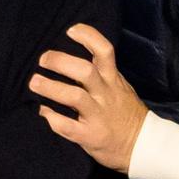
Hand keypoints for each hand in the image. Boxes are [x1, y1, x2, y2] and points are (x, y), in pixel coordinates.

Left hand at [31, 24, 148, 172]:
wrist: (144, 147)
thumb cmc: (126, 113)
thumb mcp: (120, 87)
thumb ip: (103, 73)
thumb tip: (74, 56)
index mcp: (113, 80)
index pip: (105, 51)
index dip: (88, 37)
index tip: (70, 30)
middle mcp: (105, 95)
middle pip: (85, 71)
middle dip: (60, 61)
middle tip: (43, 59)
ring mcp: (98, 116)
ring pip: (74, 97)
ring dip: (51, 88)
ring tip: (34, 83)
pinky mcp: (90, 136)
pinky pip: (67, 126)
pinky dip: (51, 118)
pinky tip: (42, 112)